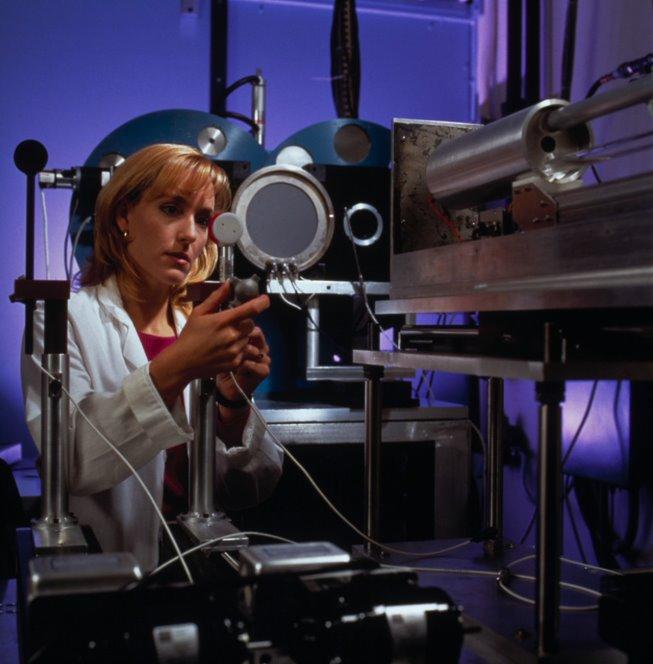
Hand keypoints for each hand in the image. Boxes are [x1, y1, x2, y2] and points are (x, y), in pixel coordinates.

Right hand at [149, 283, 269, 404]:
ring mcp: (235, 350)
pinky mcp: (236, 362)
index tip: (264, 300)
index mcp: (223, 321)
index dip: (262, 302)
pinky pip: (247, 352)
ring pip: (249, 338)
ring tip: (229, 338)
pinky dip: (242, 349)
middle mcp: (232, 335)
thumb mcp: (199, 313)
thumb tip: (228, 284)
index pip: (251, 309)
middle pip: (252, 324)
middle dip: (245, 322)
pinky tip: (229, 349)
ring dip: (243, 336)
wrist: (183, 363)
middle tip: (233, 324)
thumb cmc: (190, 336)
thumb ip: (216, 298)